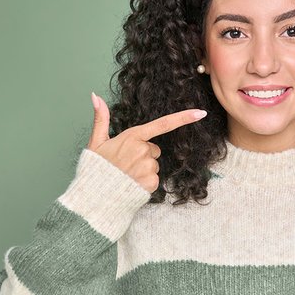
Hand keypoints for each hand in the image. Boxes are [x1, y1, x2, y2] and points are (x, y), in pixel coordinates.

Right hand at [88, 92, 206, 192]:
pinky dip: (145, 183)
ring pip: (154, 165)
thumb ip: (101, 118)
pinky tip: (131, 184)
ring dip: (143, 170)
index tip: (200, 113)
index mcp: (132, 136)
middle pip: (154, 150)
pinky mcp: (151, 182)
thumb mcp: (96, 142)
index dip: (183, 118)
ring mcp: (148, 167)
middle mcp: (143, 150)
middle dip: (143, 155)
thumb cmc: (95, 169)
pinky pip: (154, 179)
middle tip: (125, 164)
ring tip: (125, 175)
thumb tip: (95, 96)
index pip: (163, 124)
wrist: (94, 198)